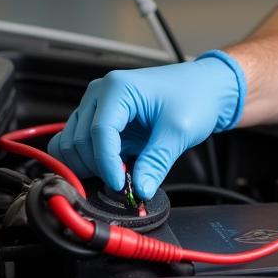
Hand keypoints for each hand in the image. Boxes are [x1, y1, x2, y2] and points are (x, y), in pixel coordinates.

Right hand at [47, 51, 244, 199]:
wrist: (205, 87)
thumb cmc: (195, 96)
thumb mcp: (179, 131)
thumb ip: (156, 162)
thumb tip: (140, 191)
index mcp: (117, 88)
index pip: (98, 133)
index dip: (107, 164)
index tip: (120, 185)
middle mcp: (100, 94)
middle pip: (80, 140)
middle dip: (98, 168)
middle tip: (124, 185)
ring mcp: (97, 106)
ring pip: (72, 144)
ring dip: (89, 166)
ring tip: (119, 176)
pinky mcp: (100, 119)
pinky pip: (79, 144)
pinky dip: (88, 161)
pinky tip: (111, 169)